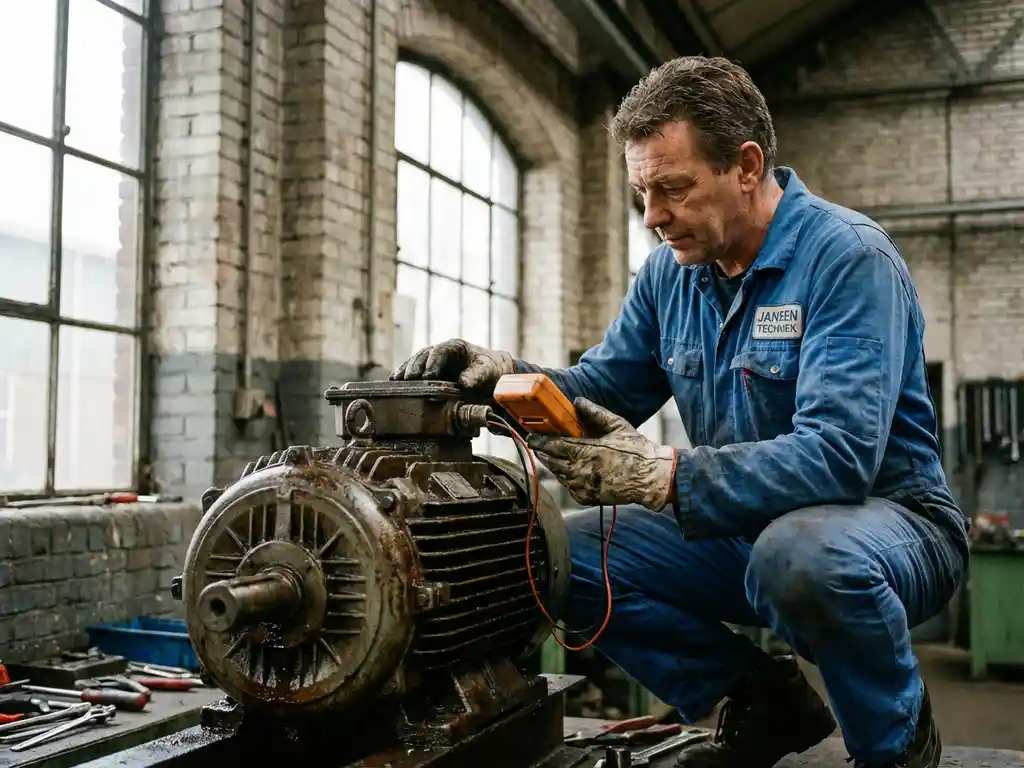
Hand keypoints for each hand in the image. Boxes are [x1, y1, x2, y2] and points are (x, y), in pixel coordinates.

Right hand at [389, 338, 514, 393]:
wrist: (490, 374)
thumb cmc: (489, 370)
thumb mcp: (486, 371)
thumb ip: (476, 375)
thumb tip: (463, 383)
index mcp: (455, 347)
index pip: (440, 352)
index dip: (432, 363)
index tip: (428, 376)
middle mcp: (441, 352)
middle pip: (423, 356)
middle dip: (415, 367)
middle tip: (408, 379)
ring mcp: (433, 361)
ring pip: (416, 362)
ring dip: (406, 371)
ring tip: (396, 381)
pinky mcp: (428, 372)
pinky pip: (414, 371)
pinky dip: (404, 375)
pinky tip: (393, 382)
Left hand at [527, 397, 676, 510]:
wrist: (651, 478)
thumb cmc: (637, 451)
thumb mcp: (618, 426)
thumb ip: (596, 413)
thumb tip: (578, 401)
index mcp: (589, 452)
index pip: (556, 446)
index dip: (540, 441)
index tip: (532, 436)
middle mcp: (583, 471)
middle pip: (552, 462)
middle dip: (542, 452)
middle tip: (536, 445)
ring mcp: (585, 487)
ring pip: (559, 475)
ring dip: (552, 465)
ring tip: (548, 456)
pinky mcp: (589, 498)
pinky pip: (569, 488)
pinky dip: (564, 478)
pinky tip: (566, 471)